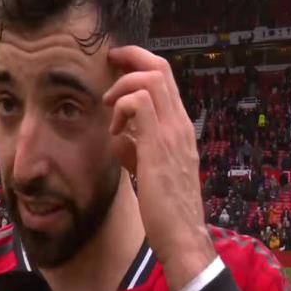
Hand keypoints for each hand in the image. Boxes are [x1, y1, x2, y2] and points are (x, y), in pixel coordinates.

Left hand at [103, 46, 215, 290]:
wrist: (182, 233)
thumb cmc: (166, 203)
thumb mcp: (151, 168)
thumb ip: (137, 147)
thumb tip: (119, 137)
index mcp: (179, 126)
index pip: (165, 78)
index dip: (140, 63)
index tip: (117, 64)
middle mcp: (180, 122)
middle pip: (160, 68)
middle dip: (130, 56)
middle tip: (109, 61)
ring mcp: (172, 132)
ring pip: (150, 79)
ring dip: (122, 85)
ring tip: (109, 105)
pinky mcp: (158, 145)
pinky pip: (138, 104)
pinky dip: (120, 108)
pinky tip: (115, 130)